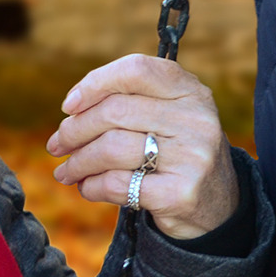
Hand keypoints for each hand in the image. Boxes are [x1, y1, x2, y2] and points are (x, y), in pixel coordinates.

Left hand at [47, 54, 239, 239]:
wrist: (218, 205)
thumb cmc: (178, 152)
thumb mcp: (169, 115)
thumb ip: (131, 101)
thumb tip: (72, 109)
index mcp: (191, 90)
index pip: (135, 70)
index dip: (95, 83)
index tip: (69, 105)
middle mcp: (196, 119)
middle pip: (115, 112)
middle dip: (75, 129)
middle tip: (57, 144)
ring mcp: (192, 157)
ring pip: (112, 149)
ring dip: (78, 162)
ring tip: (66, 170)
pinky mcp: (181, 193)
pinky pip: (118, 184)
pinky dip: (92, 187)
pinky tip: (87, 188)